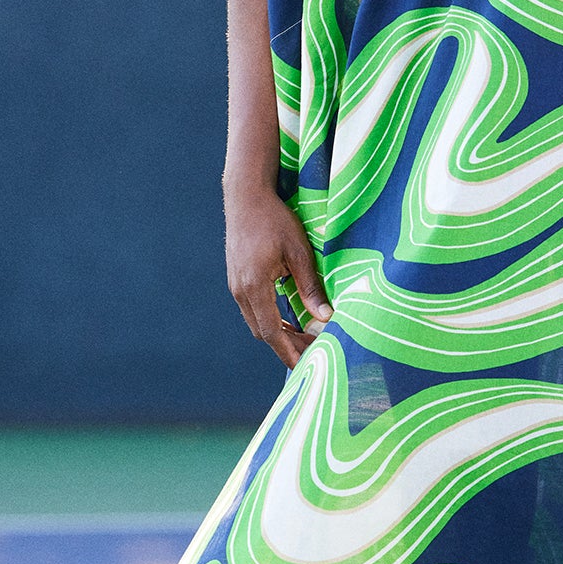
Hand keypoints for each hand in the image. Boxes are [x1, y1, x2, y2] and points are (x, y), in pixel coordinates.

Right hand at [224, 183, 331, 366]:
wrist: (246, 197)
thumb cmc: (275, 220)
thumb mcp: (299, 252)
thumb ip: (311, 287)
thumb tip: (326, 317)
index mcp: (254, 286)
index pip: (271, 332)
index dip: (289, 351)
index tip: (305, 366)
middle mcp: (240, 290)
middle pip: (262, 332)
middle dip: (288, 346)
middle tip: (314, 353)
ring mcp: (236, 285)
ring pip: (257, 322)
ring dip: (280, 334)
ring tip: (306, 339)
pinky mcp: (238, 280)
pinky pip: (253, 309)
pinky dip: (271, 320)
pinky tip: (290, 320)